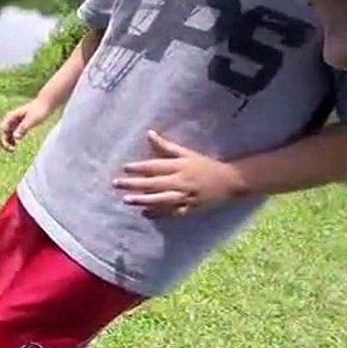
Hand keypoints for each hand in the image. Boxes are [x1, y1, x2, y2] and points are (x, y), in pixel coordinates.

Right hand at [0, 98, 52, 150]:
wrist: (47, 104)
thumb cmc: (39, 111)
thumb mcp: (31, 120)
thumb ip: (23, 128)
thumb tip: (15, 137)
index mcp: (11, 116)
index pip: (2, 130)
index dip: (3, 140)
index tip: (9, 147)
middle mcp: (11, 119)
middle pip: (2, 132)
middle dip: (3, 142)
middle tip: (10, 151)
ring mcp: (16, 121)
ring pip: (7, 133)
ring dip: (7, 141)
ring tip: (13, 149)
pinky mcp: (21, 124)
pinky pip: (13, 133)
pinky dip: (13, 139)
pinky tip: (16, 145)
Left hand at [113, 130, 246, 216]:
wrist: (229, 182)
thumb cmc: (204, 165)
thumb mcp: (186, 153)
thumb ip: (166, 146)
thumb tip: (148, 133)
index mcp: (180, 166)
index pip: (156, 166)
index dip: (139, 167)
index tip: (124, 168)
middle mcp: (181, 181)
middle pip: (154, 183)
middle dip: (134, 184)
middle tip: (116, 184)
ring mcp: (185, 196)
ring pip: (161, 199)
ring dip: (143, 200)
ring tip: (126, 200)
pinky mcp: (190, 209)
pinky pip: (172, 212)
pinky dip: (158, 213)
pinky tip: (145, 213)